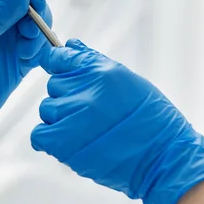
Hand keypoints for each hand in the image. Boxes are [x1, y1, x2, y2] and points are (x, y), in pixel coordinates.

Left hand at [31, 39, 203, 203]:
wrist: (164, 158)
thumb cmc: (151, 120)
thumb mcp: (127, 80)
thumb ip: (93, 62)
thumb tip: (70, 45)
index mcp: (101, 72)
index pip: (60, 57)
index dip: (58, 65)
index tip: (60, 71)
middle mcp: (85, 91)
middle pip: (54, 85)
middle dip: (67, 96)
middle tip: (90, 113)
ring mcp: (73, 116)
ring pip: (47, 109)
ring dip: (60, 119)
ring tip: (85, 129)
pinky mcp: (64, 144)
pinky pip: (39, 135)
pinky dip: (49, 139)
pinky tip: (70, 142)